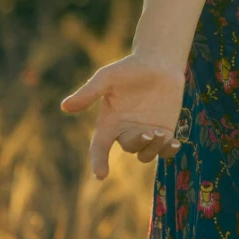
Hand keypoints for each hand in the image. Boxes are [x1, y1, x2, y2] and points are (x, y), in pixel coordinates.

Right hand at [60, 54, 185, 179]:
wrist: (158, 63)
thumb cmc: (128, 69)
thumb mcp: (106, 78)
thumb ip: (88, 93)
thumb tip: (65, 107)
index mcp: (109, 123)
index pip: (99, 148)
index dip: (98, 162)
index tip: (101, 175)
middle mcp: (126, 131)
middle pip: (129, 148)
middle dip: (137, 144)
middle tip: (147, 133)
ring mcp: (146, 133)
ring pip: (147, 154)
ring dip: (153, 148)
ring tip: (161, 135)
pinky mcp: (165, 131)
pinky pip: (165, 150)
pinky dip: (169, 151)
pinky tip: (174, 143)